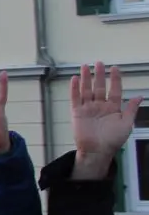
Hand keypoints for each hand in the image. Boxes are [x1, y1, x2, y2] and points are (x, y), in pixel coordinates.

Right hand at [71, 62, 142, 178]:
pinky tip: (74, 79)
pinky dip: (74, 89)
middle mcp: (100, 106)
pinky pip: (75, 98)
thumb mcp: (127, 124)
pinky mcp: (77, 112)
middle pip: (100, 87)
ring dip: (85, 78)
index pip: (114, 90)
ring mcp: (88, 108)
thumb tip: (139, 96)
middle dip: (99, 75)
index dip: (115, 79)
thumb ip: (131, 109)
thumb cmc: (113, 139)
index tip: (115, 68)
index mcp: (113, 108)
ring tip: (85, 66)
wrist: (98, 151)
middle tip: (99, 63)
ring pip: (87, 90)